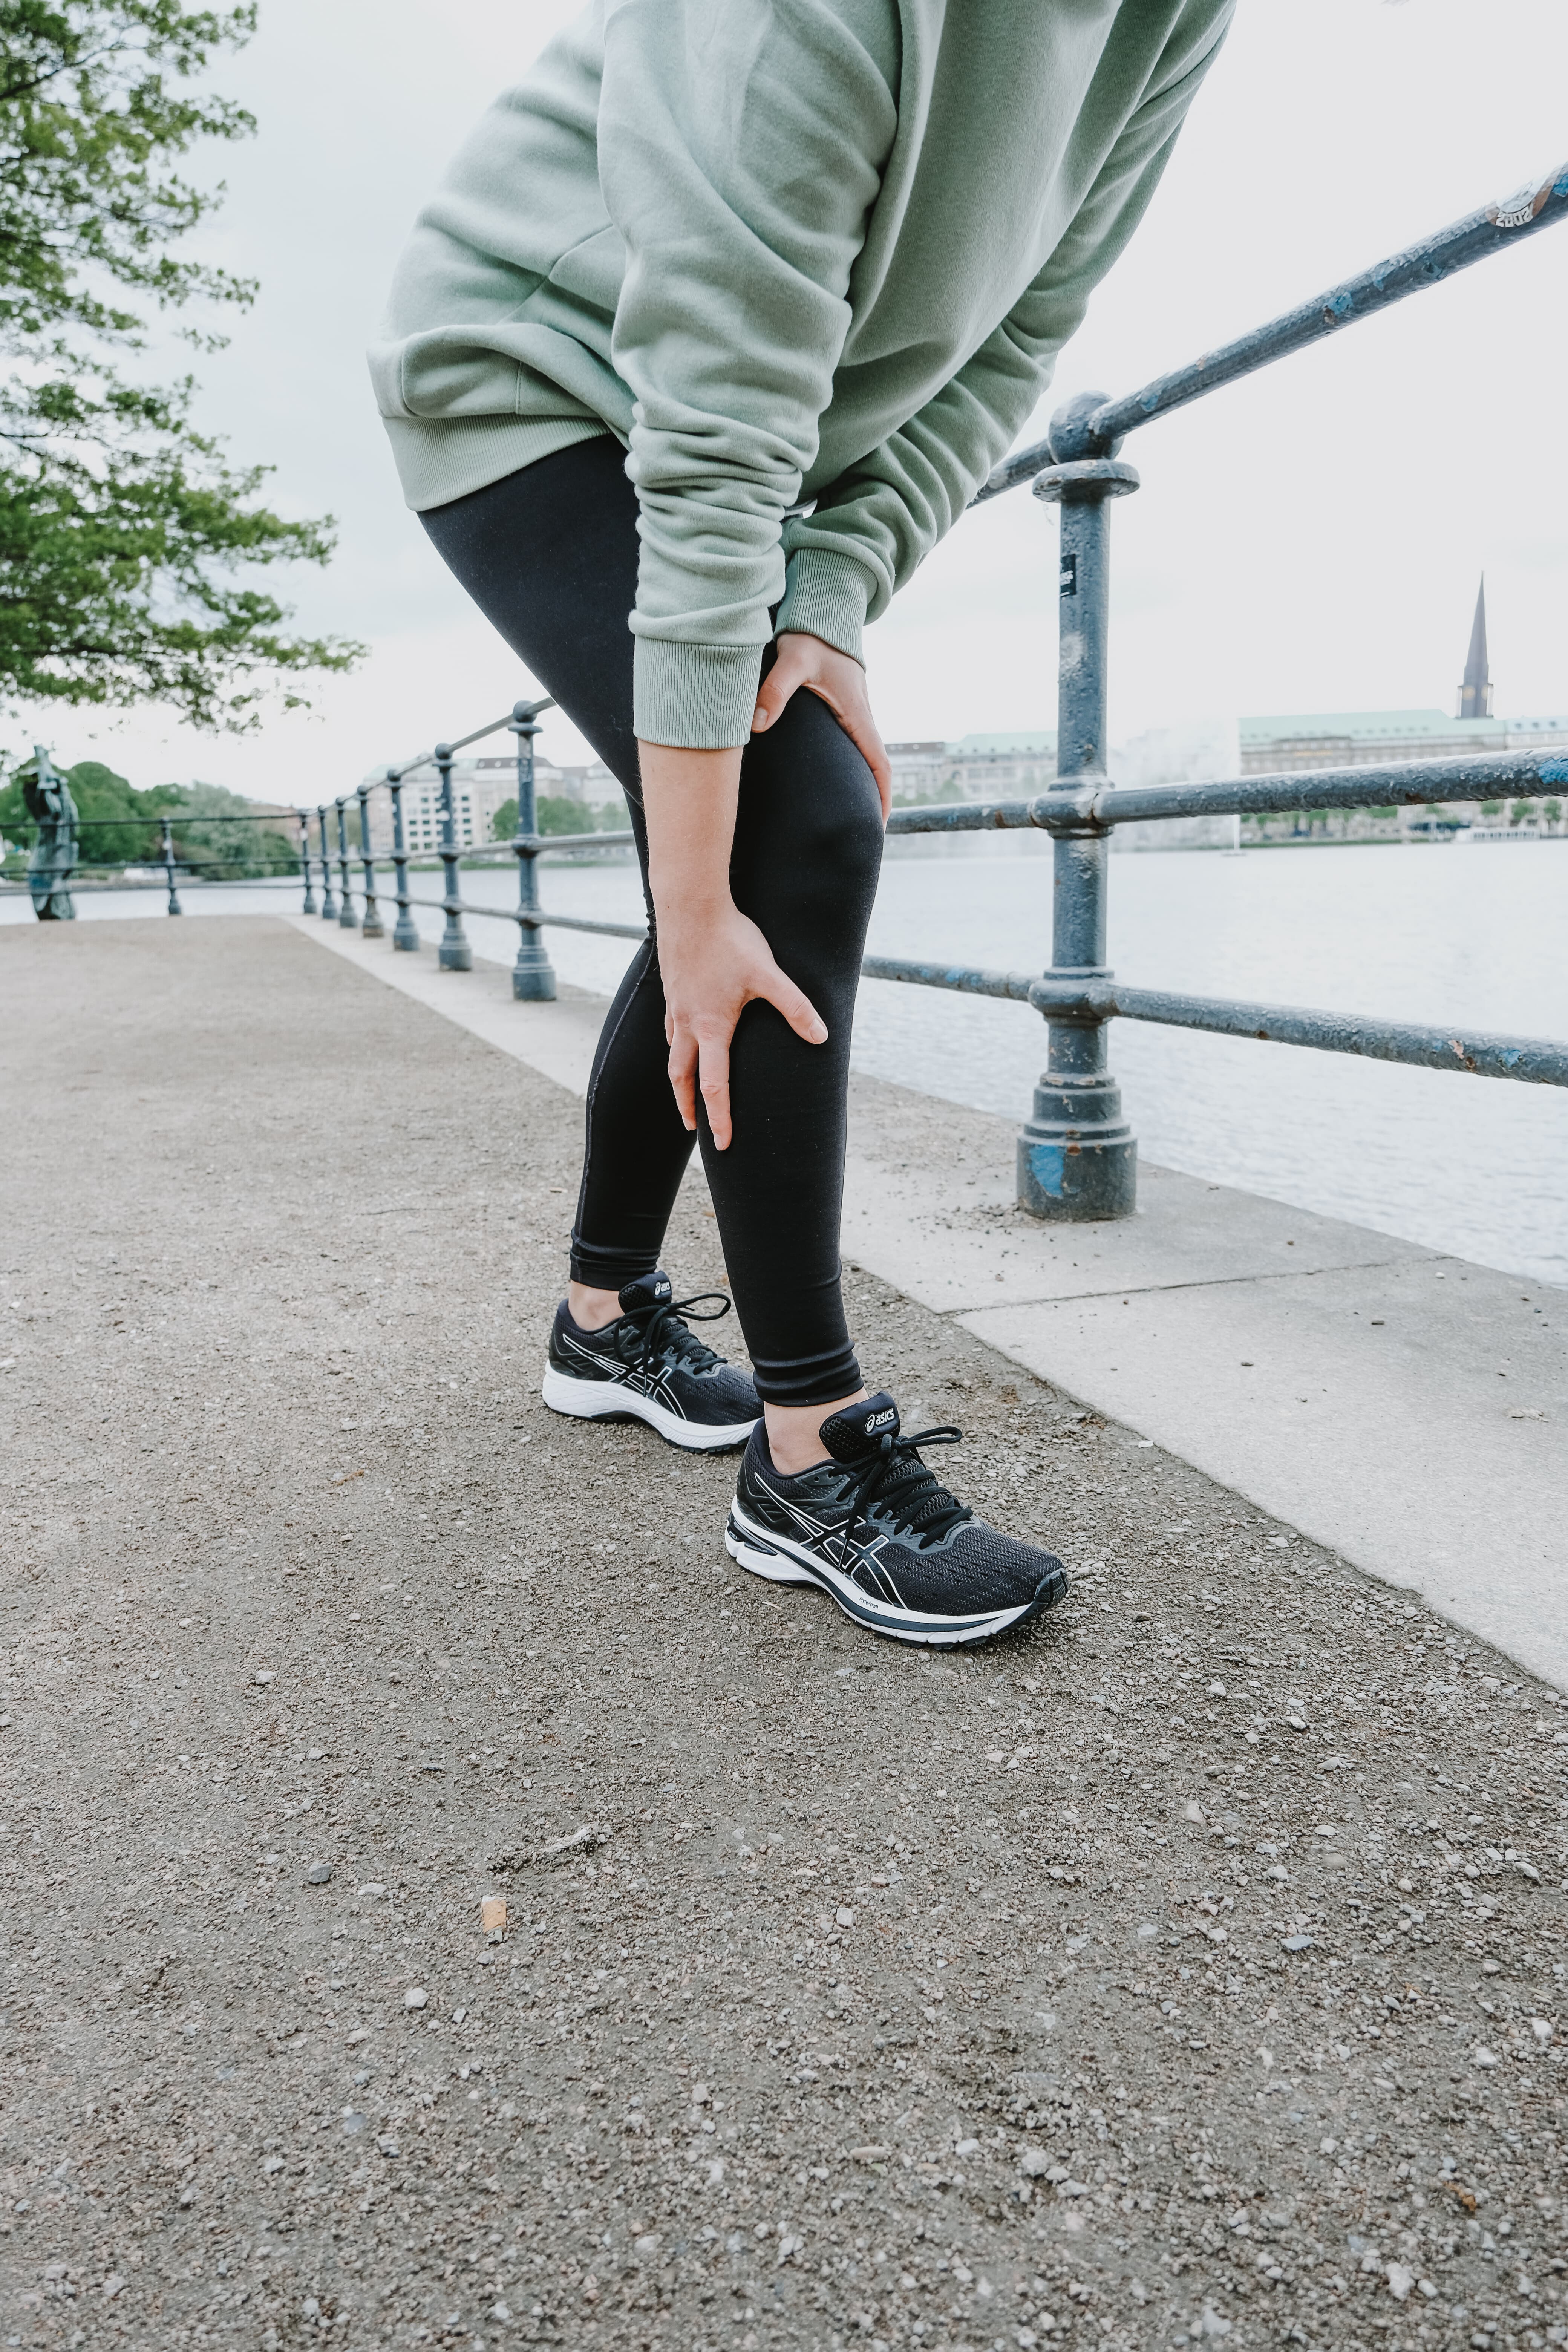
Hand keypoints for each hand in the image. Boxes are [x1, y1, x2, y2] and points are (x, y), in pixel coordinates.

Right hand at [659, 890, 826, 1150]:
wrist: (690, 904)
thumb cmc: (730, 939)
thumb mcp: (769, 974)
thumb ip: (796, 1007)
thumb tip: (822, 1037)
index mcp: (711, 1028)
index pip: (714, 1087)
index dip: (720, 1118)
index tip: (723, 1144)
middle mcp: (687, 1024)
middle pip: (681, 1079)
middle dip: (688, 1107)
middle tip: (694, 1128)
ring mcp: (675, 1008)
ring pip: (673, 1054)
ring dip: (679, 1079)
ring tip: (685, 1093)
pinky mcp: (671, 991)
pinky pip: (670, 1030)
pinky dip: (676, 1047)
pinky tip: (684, 1042)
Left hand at [752, 631, 891, 819]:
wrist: (821, 611)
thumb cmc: (810, 635)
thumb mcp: (792, 658)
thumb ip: (775, 689)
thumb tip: (756, 725)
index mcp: (857, 714)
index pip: (879, 764)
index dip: (882, 797)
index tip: (878, 826)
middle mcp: (859, 718)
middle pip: (872, 771)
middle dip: (870, 803)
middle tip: (856, 834)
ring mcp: (851, 715)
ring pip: (859, 760)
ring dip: (857, 788)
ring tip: (840, 818)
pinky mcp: (839, 710)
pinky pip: (847, 748)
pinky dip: (844, 770)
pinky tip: (825, 783)